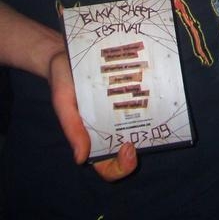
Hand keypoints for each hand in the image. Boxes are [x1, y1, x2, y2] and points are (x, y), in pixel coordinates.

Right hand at [48, 50, 137, 180]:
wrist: (68, 52)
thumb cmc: (63, 80)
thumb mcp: (63, 102)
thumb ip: (71, 127)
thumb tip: (80, 158)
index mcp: (91, 137)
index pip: (107, 166)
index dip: (118, 167)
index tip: (126, 148)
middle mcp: (109, 127)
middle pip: (126, 156)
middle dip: (133, 159)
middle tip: (134, 144)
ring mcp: (121, 110)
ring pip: (138, 130)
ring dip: (147, 130)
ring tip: (150, 118)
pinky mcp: (130, 92)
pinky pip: (142, 103)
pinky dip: (150, 103)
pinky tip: (154, 95)